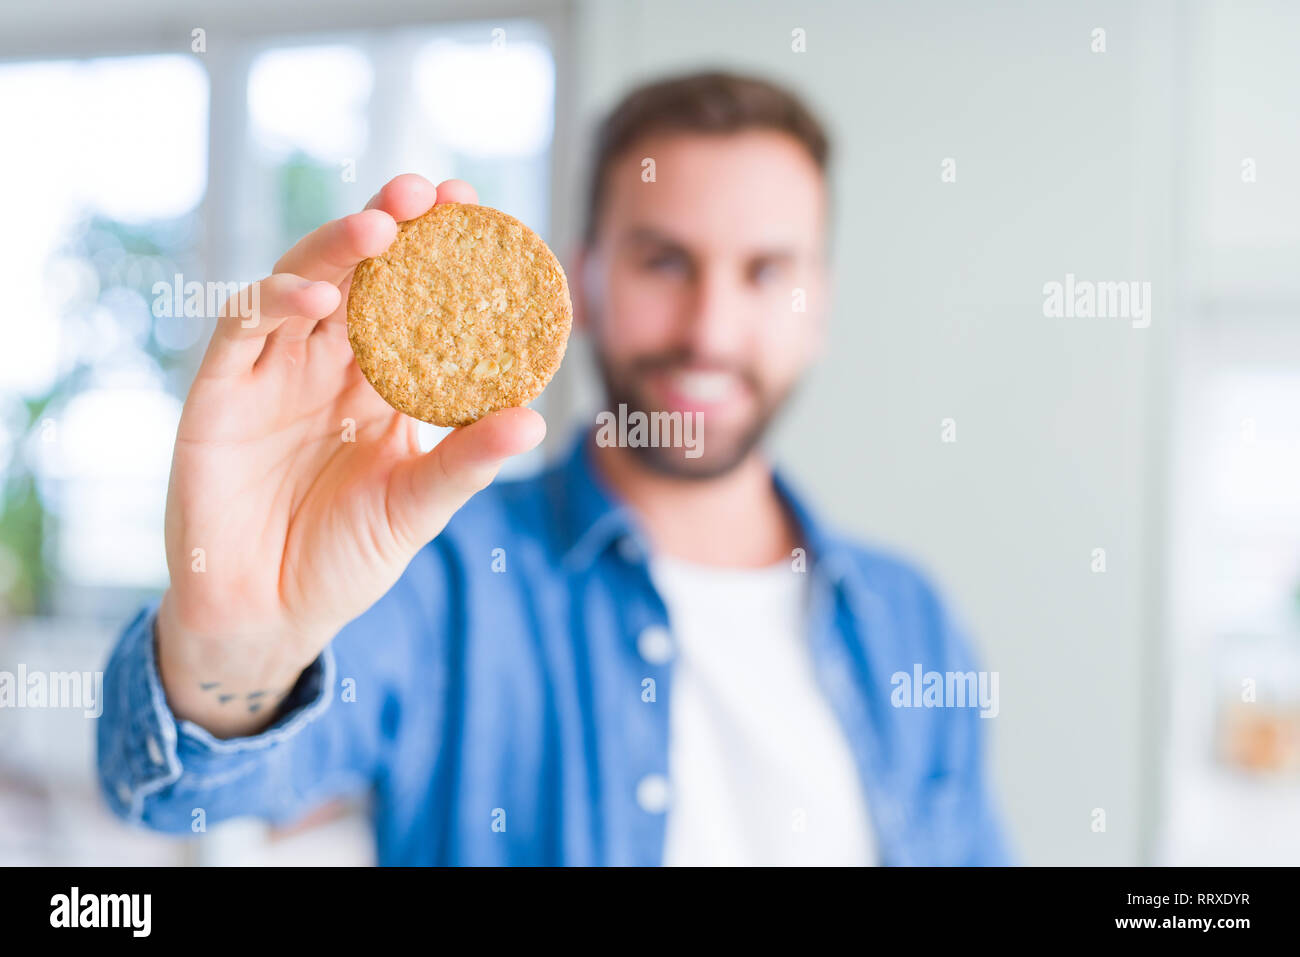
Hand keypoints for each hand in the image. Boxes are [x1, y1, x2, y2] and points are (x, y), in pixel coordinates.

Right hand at [155, 175, 544, 736]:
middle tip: (432, 192)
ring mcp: (272, 370)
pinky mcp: (220, 390)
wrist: (269, 614)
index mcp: (379, 382)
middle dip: (392, 224)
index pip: (411, 300)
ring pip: (301, 282)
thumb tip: (533, 418)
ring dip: (336, 246)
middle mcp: (326, 363)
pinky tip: (320, 293)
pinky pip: (245, 327)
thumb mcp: (416, 505)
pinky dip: (279, 300)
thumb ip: (464, 462)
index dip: (440, 252)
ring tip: (382, 224)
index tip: (481, 212)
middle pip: (358, 273)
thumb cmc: (345, 557)